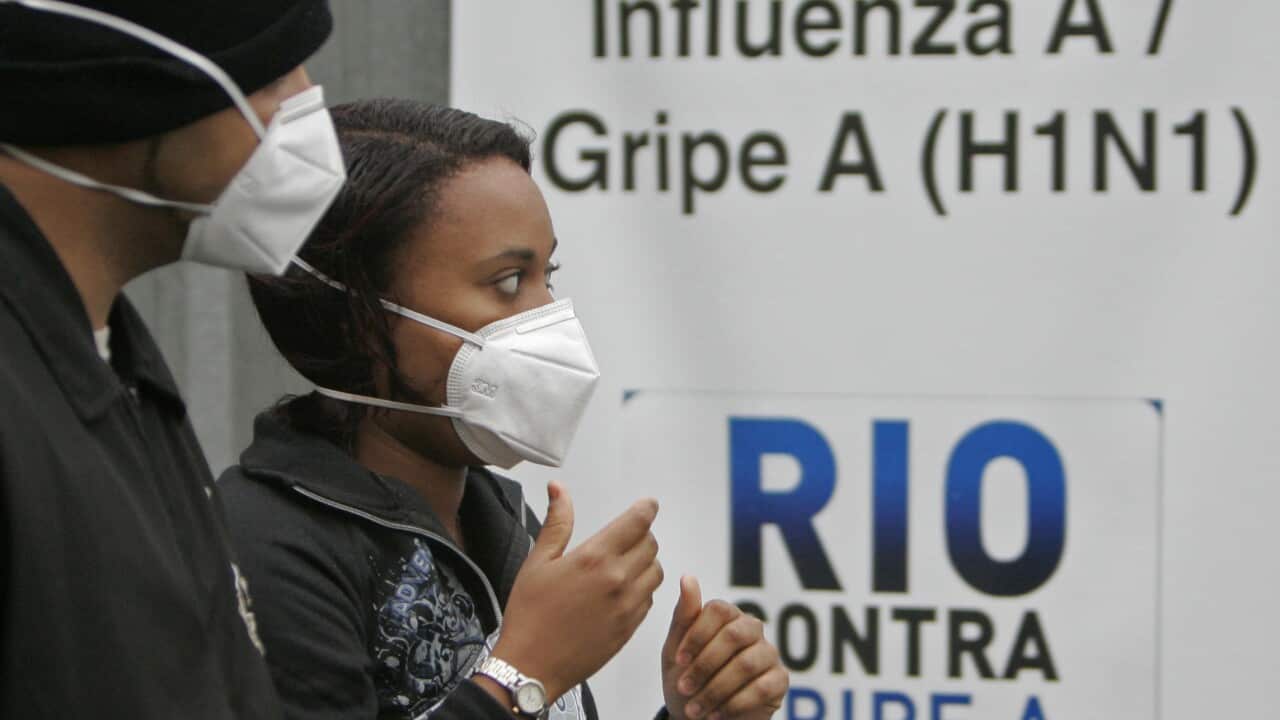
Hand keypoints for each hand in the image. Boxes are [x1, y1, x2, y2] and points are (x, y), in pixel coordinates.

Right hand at [490, 482, 663, 701]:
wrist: (531, 667)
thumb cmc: (529, 615)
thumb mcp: (537, 562)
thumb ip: (557, 523)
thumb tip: (559, 489)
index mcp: (595, 558)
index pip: (637, 522)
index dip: (646, 509)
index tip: (648, 505)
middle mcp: (618, 579)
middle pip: (651, 545)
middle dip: (642, 535)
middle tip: (627, 536)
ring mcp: (628, 606)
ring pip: (656, 572)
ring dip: (646, 562)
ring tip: (625, 563)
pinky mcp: (630, 628)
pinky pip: (649, 599)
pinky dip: (642, 588)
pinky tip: (622, 590)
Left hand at [661, 577, 788, 719]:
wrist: (697, 719)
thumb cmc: (686, 678)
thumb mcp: (675, 649)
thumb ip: (684, 615)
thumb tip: (687, 577)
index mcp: (727, 616)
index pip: (718, 610)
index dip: (697, 635)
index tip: (679, 660)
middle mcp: (751, 629)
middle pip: (734, 635)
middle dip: (704, 665)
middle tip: (684, 688)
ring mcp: (768, 653)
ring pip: (746, 664)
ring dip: (715, 690)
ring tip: (695, 710)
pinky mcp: (780, 680)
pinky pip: (762, 687)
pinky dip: (735, 703)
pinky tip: (717, 714)